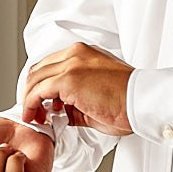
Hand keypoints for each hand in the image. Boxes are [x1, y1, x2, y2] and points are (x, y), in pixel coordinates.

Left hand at [20, 42, 134, 136]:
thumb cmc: (127, 102)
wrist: (143, 102)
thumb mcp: (96, 95)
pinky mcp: (68, 79)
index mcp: (83, 54)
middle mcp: (75, 54)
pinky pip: (38, 92)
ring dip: (29, 100)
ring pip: (35, 80)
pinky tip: (35, 117)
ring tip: (33, 117)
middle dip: (31, 92)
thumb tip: (59, 111)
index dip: (40, 85)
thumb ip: (74, 100)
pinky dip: (31, 105)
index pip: (50, 65)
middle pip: (38, 70)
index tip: (39, 102)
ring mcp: (71, 64)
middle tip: (32, 111)